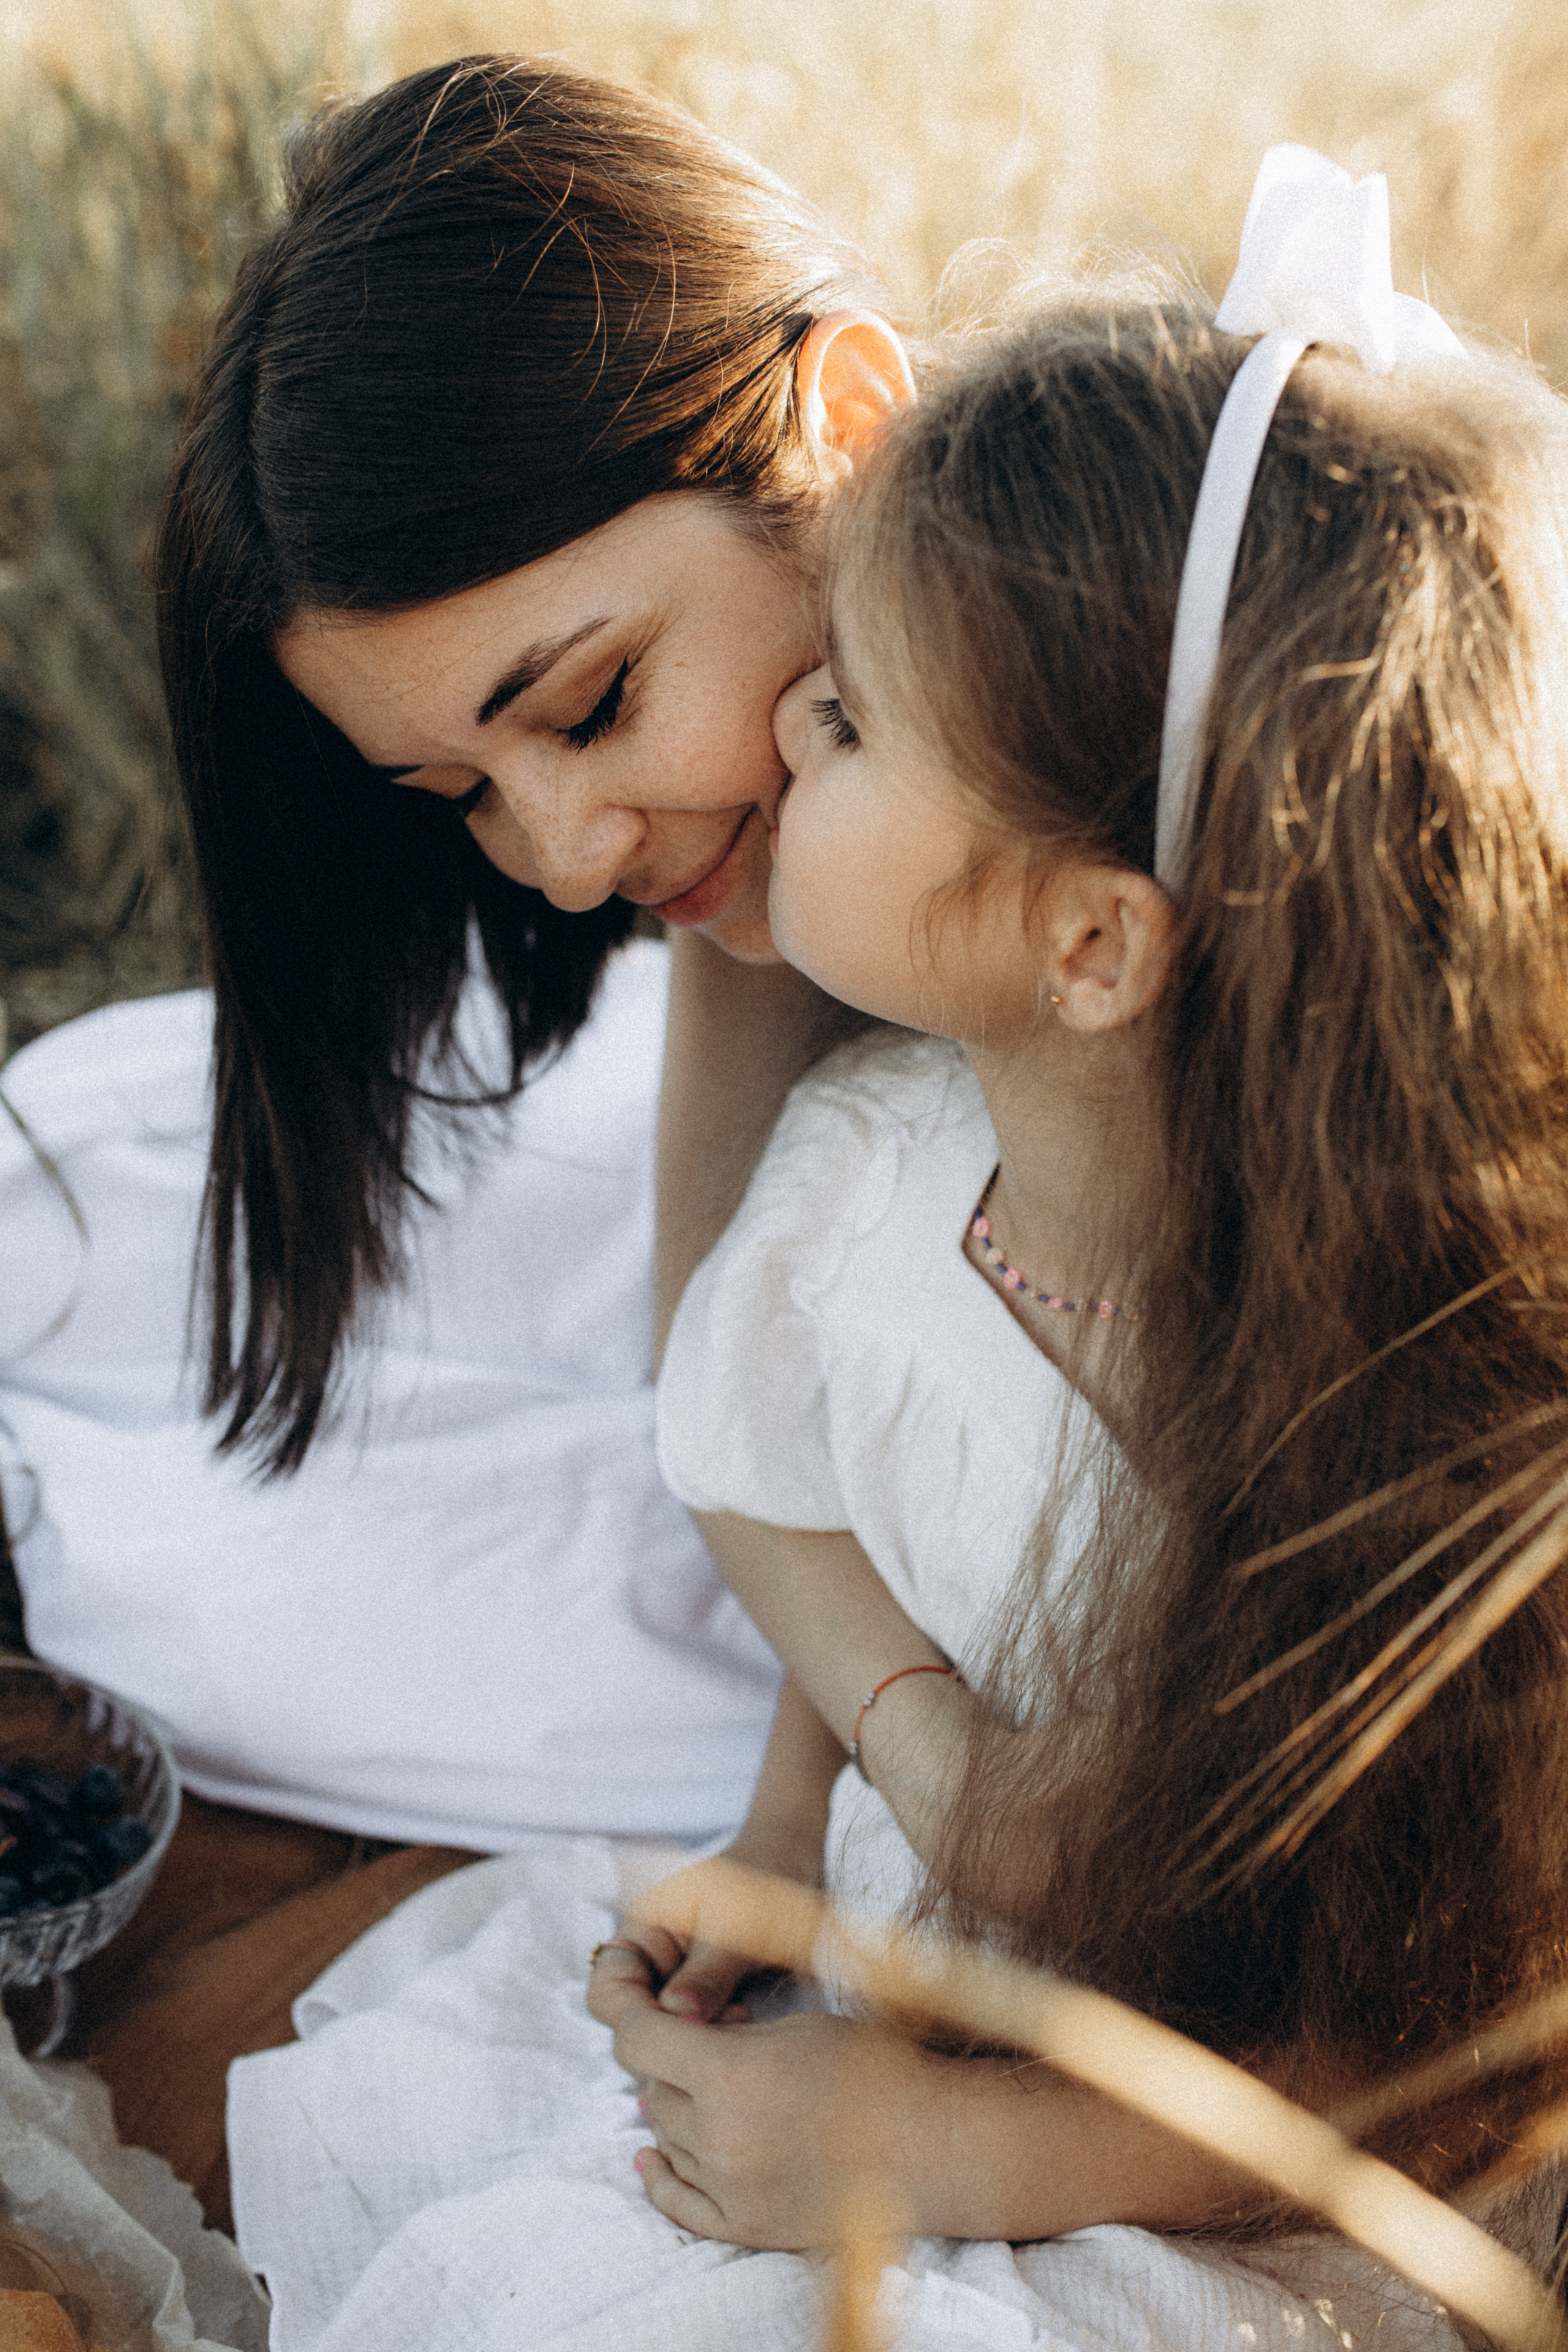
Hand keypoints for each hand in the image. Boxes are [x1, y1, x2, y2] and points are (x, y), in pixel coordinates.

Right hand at [587, 1838, 815, 2030]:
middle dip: (671, 2040)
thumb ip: (707, 1974)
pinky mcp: (704, 2002)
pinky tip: (747, 2030)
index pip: (607, 1994)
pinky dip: (714, 2044)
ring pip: (664, 2037)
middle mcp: (651, 1964)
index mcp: (642, 1932)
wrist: (797, 1865)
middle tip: (724, 2035)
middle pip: (630, 2025)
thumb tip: (678, 2017)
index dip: (634, 2022)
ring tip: (743, 2024)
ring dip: (697, 2046)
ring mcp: (676, 1985)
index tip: (684, 2033)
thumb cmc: (765, 1881)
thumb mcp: (738, 1926)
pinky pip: (694, 2036)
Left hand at [614, 1995, 924, 2248]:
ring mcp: (731, 2190)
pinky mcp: (747, 2227)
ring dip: (678, 2110)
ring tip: (719, 2089)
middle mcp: (721, 2138)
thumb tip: (675, 2038)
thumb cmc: (867, 2070)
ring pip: (666, 2139)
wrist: (927, 2144)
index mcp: (730, 2076)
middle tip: (711, 2047)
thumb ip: (723, 2034)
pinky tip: (649, 2157)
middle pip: (653, 2092)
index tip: (647, 2010)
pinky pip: (678, 2205)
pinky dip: (659, 2176)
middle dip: (671, 2063)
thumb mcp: (790, 2027)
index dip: (636, 2017)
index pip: (638, 2040)